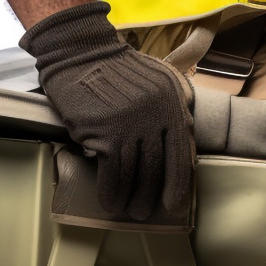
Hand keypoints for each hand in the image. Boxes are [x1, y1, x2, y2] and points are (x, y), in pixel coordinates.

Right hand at [19, 0, 194, 219]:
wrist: (82, 53)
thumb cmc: (116, 72)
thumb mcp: (156, 84)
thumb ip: (167, 111)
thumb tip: (171, 151)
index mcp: (173, 101)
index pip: (183, 151)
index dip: (179, 182)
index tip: (175, 203)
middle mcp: (158, 113)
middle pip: (160, 167)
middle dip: (152, 196)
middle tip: (144, 212)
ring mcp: (134, 122)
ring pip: (137, 174)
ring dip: (131, 199)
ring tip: (126, 210)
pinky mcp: (108, 131)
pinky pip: (114, 173)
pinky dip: (112, 192)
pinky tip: (110, 200)